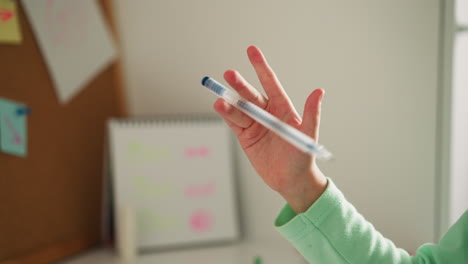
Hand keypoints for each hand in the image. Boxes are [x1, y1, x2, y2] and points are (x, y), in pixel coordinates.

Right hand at [214, 46, 327, 212]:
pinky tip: (220, 107)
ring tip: (220, 99)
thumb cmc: (303, 157)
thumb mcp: (308, 136)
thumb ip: (311, 114)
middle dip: (240, 84)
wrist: (291, 180)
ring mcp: (255, 124)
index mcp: (282, 108)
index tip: (251, 50)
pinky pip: (234, 123)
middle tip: (229, 74)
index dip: (261, 66)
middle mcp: (267, 113)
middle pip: (251, 95)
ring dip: (229, 103)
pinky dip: (226, 115)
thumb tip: (319, 91)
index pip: (270, 82)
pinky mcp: (245, 137)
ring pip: (239, 109)